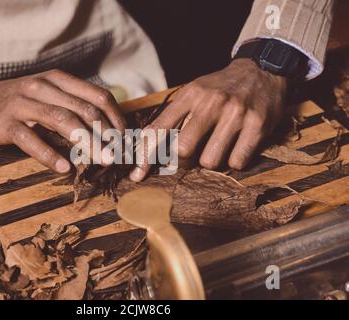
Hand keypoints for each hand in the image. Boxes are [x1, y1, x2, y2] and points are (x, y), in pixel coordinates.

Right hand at [0, 70, 125, 172]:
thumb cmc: (18, 102)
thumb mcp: (47, 95)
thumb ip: (72, 105)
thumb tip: (106, 128)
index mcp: (58, 80)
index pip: (97, 95)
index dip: (115, 117)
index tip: (124, 138)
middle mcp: (43, 87)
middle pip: (84, 109)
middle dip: (106, 134)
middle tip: (118, 154)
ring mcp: (23, 104)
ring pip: (62, 121)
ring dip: (86, 142)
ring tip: (102, 160)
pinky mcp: (6, 123)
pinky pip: (31, 139)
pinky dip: (49, 154)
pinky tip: (64, 168)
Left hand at [130, 58, 287, 181]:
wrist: (262, 70)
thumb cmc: (220, 88)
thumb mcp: (193, 93)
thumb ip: (171, 117)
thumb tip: (145, 145)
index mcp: (190, 95)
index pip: (159, 129)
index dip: (145, 156)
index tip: (137, 175)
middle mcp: (211, 103)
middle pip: (183, 150)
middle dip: (184, 161)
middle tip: (191, 156)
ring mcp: (235, 114)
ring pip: (210, 161)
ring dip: (211, 161)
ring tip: (217, 147)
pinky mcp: (257, 126)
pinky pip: (237, 162)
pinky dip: (234, 162)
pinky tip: (236, 147)